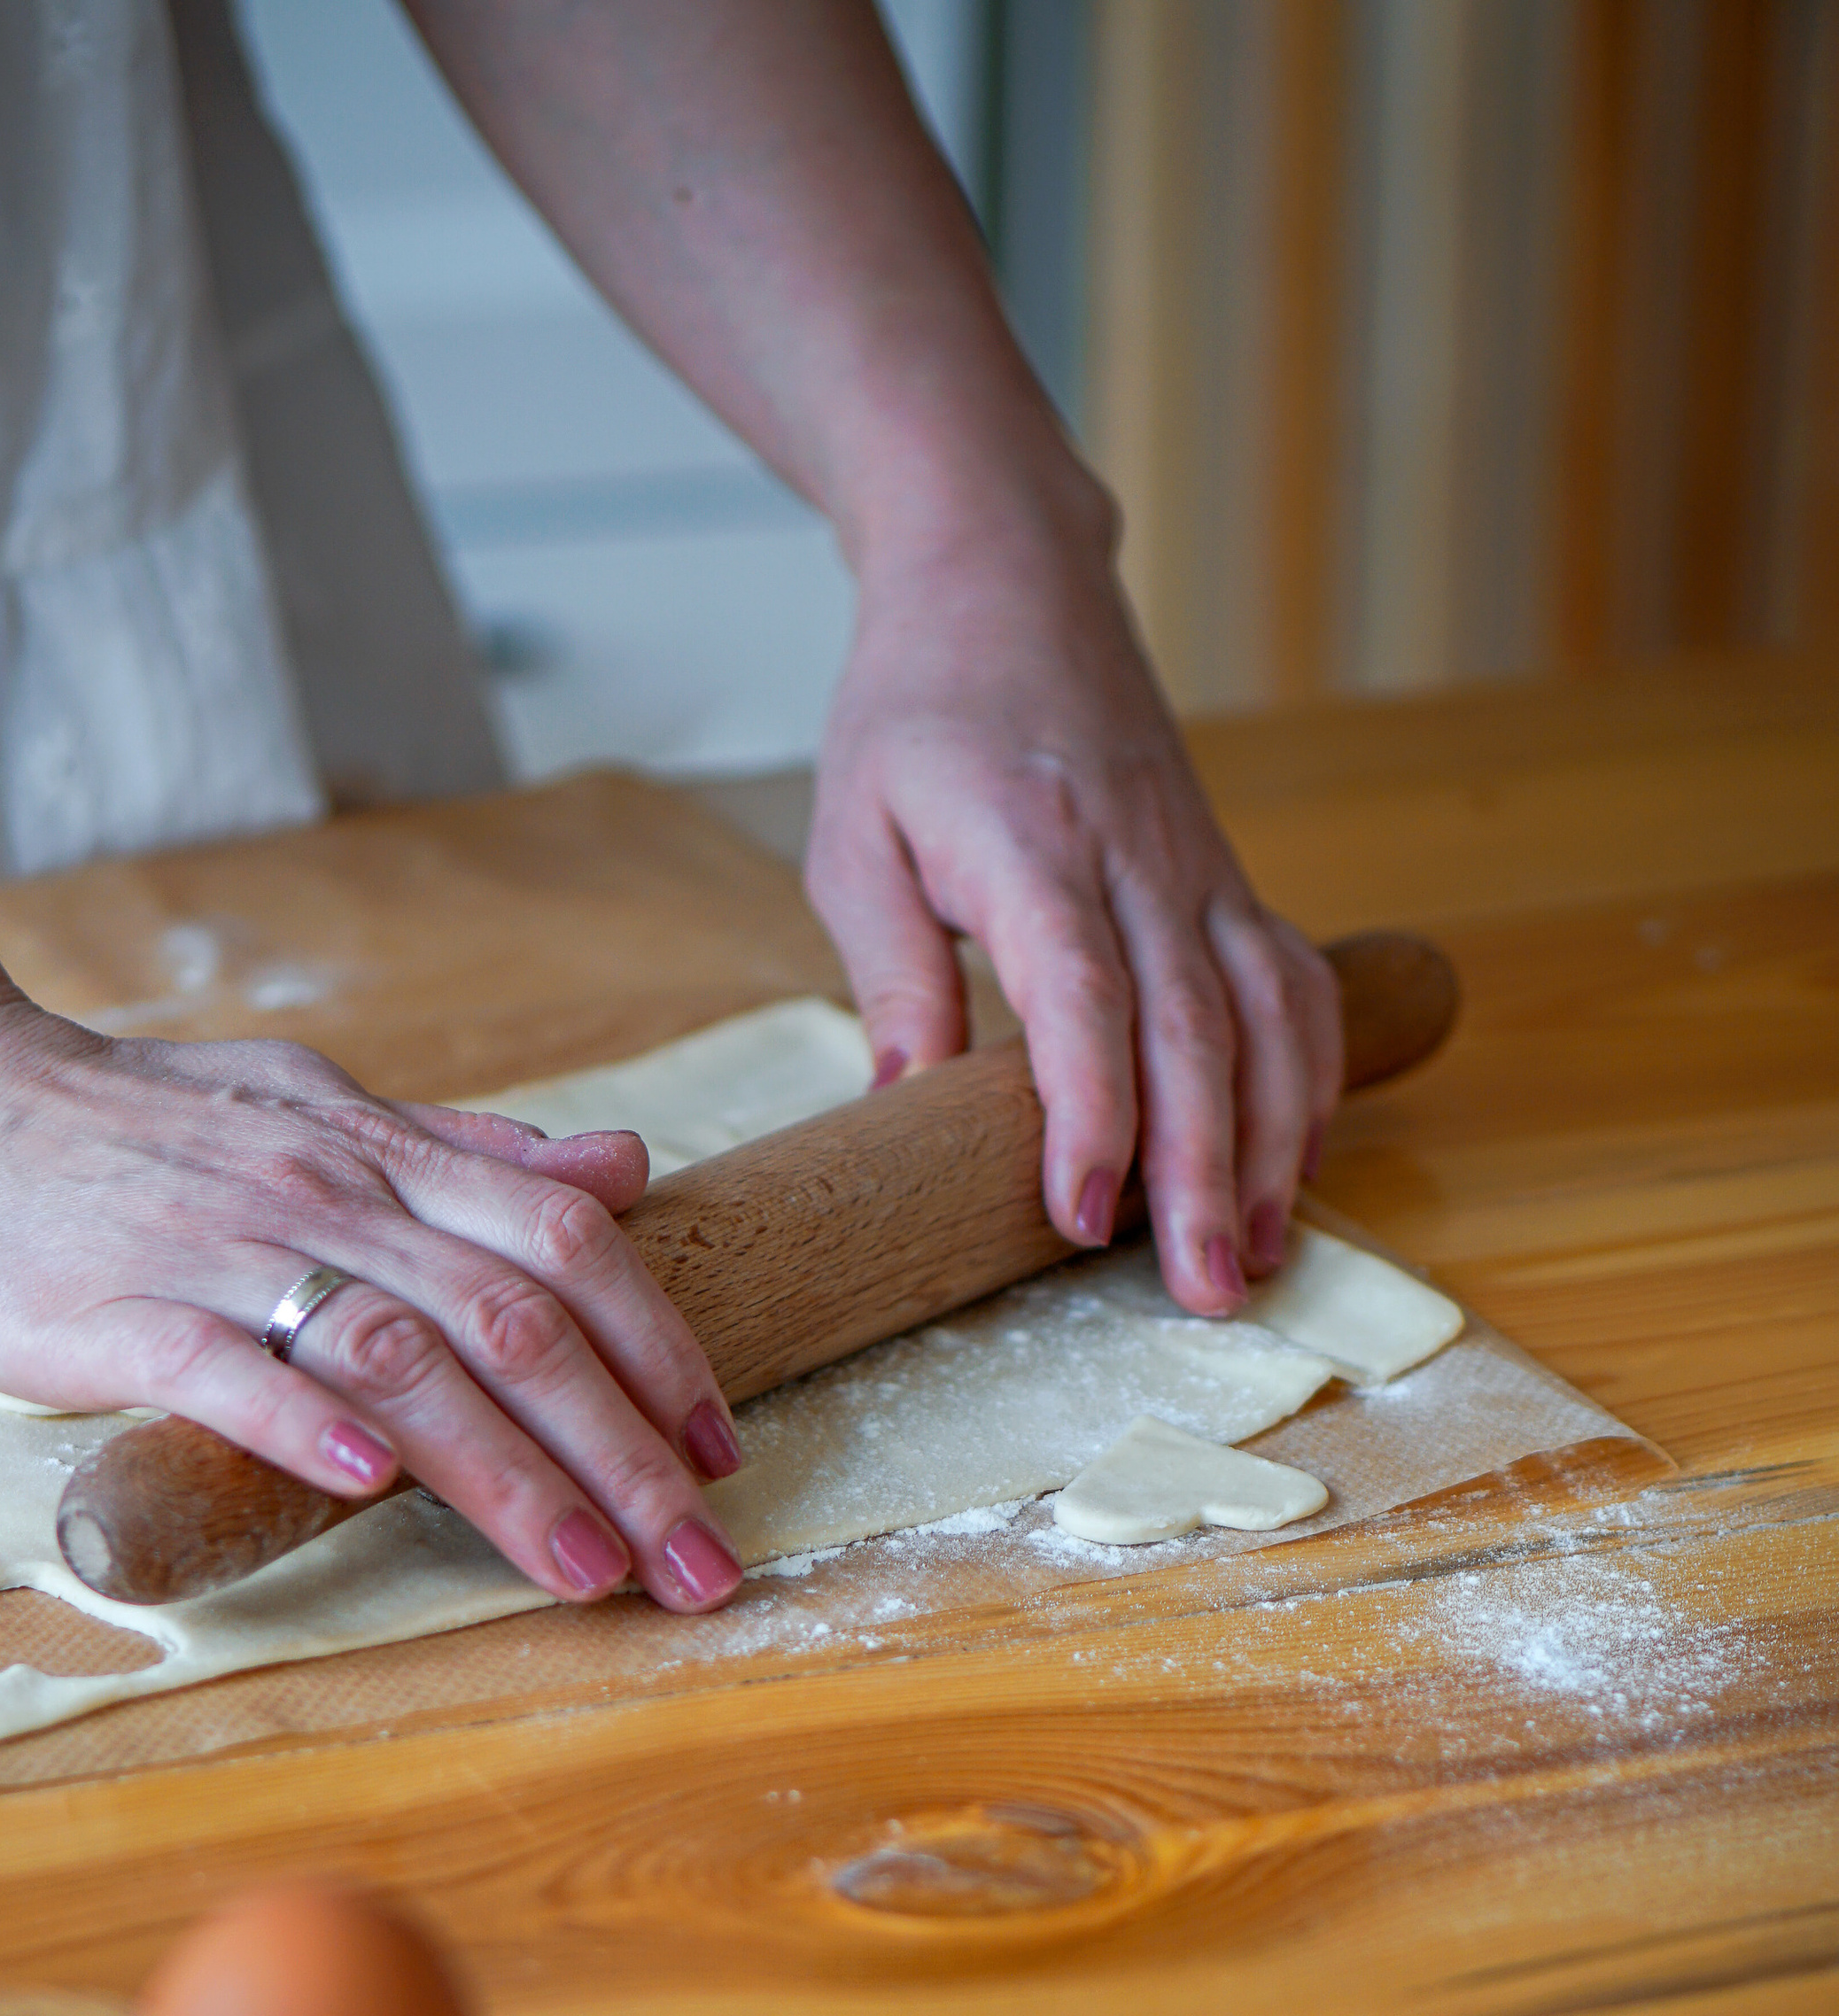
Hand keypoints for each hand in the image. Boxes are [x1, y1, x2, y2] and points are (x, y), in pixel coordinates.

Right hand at [0, 990, 748, 1612]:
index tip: (723, 1454)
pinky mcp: (114, 1309)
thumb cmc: (123, 1124)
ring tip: (588, 1571)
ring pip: (400, 1355)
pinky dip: (305, 1422)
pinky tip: (369, 1485)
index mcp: (380, 1153)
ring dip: (507, 1471)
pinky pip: (225, 1365)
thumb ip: (467, 1153)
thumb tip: (623, 1169)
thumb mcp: (316, 1107)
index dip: (658, 1347)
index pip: (565, 1239)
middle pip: (513, 1318)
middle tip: (699, 1565)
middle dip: (625, 1451)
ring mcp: (222, 1249)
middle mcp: (326, 1193)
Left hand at [806, 468, 1343, 1316]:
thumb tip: (900, 1103)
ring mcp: (1197, 867)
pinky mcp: (1225, 876)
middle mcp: (1137, 859)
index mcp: (1033, 846)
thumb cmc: (916, 711)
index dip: (1089, 1114)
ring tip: (1260, 1257)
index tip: (1079, 1218)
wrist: (1006, 575)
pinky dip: (1309, 1077)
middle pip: (1194, 1032)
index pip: (1080, 997)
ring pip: (1266, 1016)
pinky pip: (1292, 984)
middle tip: (1203, 1291)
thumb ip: (890, 970)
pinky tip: (1296, 1163)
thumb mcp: (855, 835)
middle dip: (1206, 1174)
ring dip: (1274, 1146)